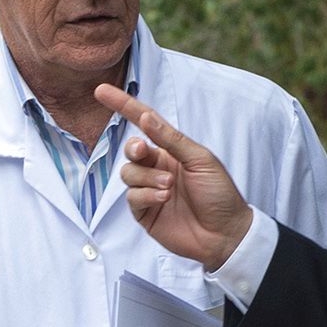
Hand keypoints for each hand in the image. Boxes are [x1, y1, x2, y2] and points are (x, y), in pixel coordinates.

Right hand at [95, 85, 253, 268]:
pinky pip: (132, 197)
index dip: (123, 106)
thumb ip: (171, 140)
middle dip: (134, 148)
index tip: (101, 92)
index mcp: (173, 151)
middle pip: (131, 150)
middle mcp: (158, 167)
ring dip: (146, 177)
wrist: (225, 234)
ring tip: (168, 187)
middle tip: (143, 151)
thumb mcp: (200, 160)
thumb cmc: (219, 194)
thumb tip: (146, 117)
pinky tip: (164, 199)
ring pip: (128, 173)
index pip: (144, 124)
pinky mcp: (144, 212)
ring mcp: (149, 190)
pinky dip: (146, 195)